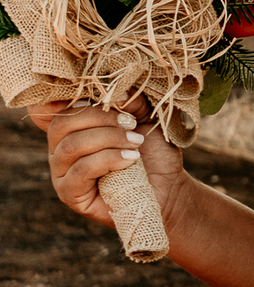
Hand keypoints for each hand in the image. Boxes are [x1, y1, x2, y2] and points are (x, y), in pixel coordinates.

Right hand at [28, 97, 187, 233]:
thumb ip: (131, 102)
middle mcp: (59, 148)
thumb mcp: (144, 119)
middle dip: (99, 119)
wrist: (166, 187)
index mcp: (70, 127)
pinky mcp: (69, 193)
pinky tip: (130, 159)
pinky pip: (81, 170)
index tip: (105, 98)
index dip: (70, 98)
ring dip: (108, 139)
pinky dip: (108, 160)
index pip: (53, 107)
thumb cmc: (151, 152)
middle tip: (130, 124)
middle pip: (62, 124)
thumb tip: (117, 94)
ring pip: (72, 146)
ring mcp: (61, 172)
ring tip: (136, 143)